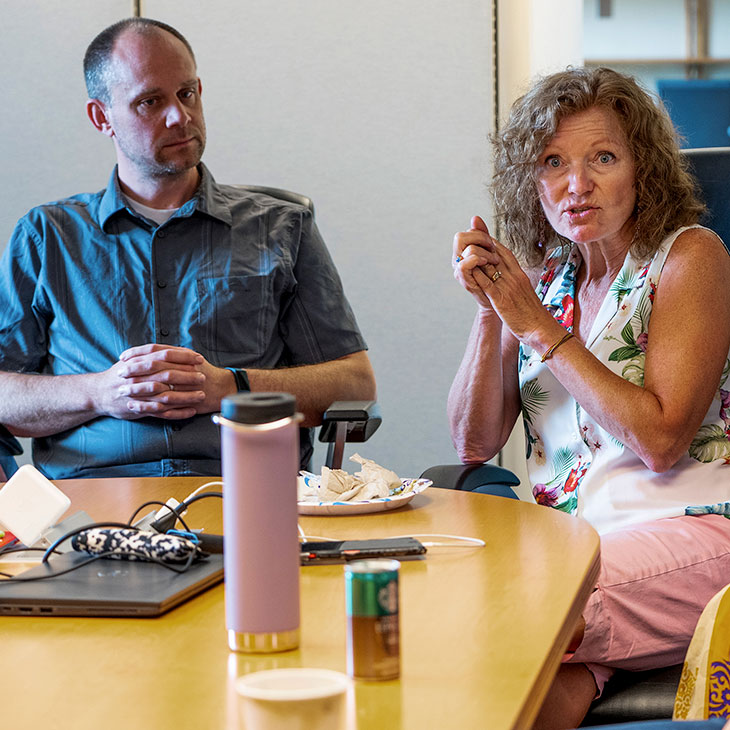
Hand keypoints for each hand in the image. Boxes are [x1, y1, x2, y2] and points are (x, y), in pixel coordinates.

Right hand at [100, 344, 208, 419]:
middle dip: (188, 376)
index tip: (199, 358)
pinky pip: (162, 412)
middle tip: (203, 377)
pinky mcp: (140, 409)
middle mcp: (139, 377)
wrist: (98, 393)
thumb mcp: (133, 359)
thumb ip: (152, 354)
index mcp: (139, 361)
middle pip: (168, 374)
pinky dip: (178, 412)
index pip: (165, 355)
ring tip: (201, 395)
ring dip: (186, 396)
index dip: (184, 356)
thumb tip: (177, 350)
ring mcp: (139, 394)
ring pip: (167, 395)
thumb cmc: (120, 374)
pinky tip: (191, 411)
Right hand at [453, 216, 502, 309]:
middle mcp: (457, 259)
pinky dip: (477, 260)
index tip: (493, 244)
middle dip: (481, 239)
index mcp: (462, 251)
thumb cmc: (495, 276)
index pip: (467, 232)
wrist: (498, 300)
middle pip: (460, 237)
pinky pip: (464, 264)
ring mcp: (459, 270)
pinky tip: (487, 264)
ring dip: (485, 252)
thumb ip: (482, 235)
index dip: (481, 234)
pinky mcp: (464, 280)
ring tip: (495, 261)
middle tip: (493, 250)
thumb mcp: (490, 252)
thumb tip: (475, 218)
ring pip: (467, 249)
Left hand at [454, 217, 556, 344]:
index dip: (494, 245)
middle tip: (471, 238)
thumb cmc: (535, 315)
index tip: (484, 238)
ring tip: (465, 251)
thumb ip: (519, 285)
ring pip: (490, 267)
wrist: (541, 328)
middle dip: (483, 246)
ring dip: (477, 258)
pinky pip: (488, 284)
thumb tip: (514, 281)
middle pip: (497, 256)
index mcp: (521, 276)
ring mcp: (508, 288)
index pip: (506, 255)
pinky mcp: (502, 299)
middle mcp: (515, 278)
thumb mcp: (527, 294)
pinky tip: (469, 270)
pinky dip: (478, 276)